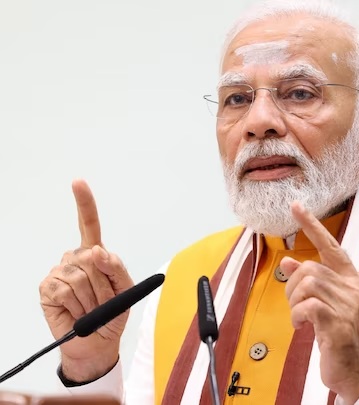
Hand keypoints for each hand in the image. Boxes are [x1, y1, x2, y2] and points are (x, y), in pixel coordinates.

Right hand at [39, 179, 133, 381]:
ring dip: (92, 299)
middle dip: (104, 285)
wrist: (97, 341)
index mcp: (95, 255)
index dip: (84, 203)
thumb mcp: (126, 289)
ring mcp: (60, 272)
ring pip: (80, 277)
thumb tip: (97, 251)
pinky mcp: (48, 288)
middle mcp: (75, 259)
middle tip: (104, 301)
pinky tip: (76, 312)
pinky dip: (76, 305)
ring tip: (91, 308)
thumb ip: (116, 267)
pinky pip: (65, 290)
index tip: (78, 182)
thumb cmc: (112, 313)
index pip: (89, 224)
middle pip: (93, 259)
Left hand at [280, 201, 358, 404]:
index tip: (296, 206)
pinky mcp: (339, 324)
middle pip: (311, 268)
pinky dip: (297, 315)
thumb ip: (312, 282)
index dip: (313, 226)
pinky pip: (309, 305)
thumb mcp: (326, 305)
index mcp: (353, 280)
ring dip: (294, 301)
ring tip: (299, 317)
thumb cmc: (341, 336)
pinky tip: (302, 326)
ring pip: (308, 283)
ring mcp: (349, 306)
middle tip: (295, 305)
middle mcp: (354, 288)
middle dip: (293, 285)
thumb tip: (289, 262)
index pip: (331, 246)